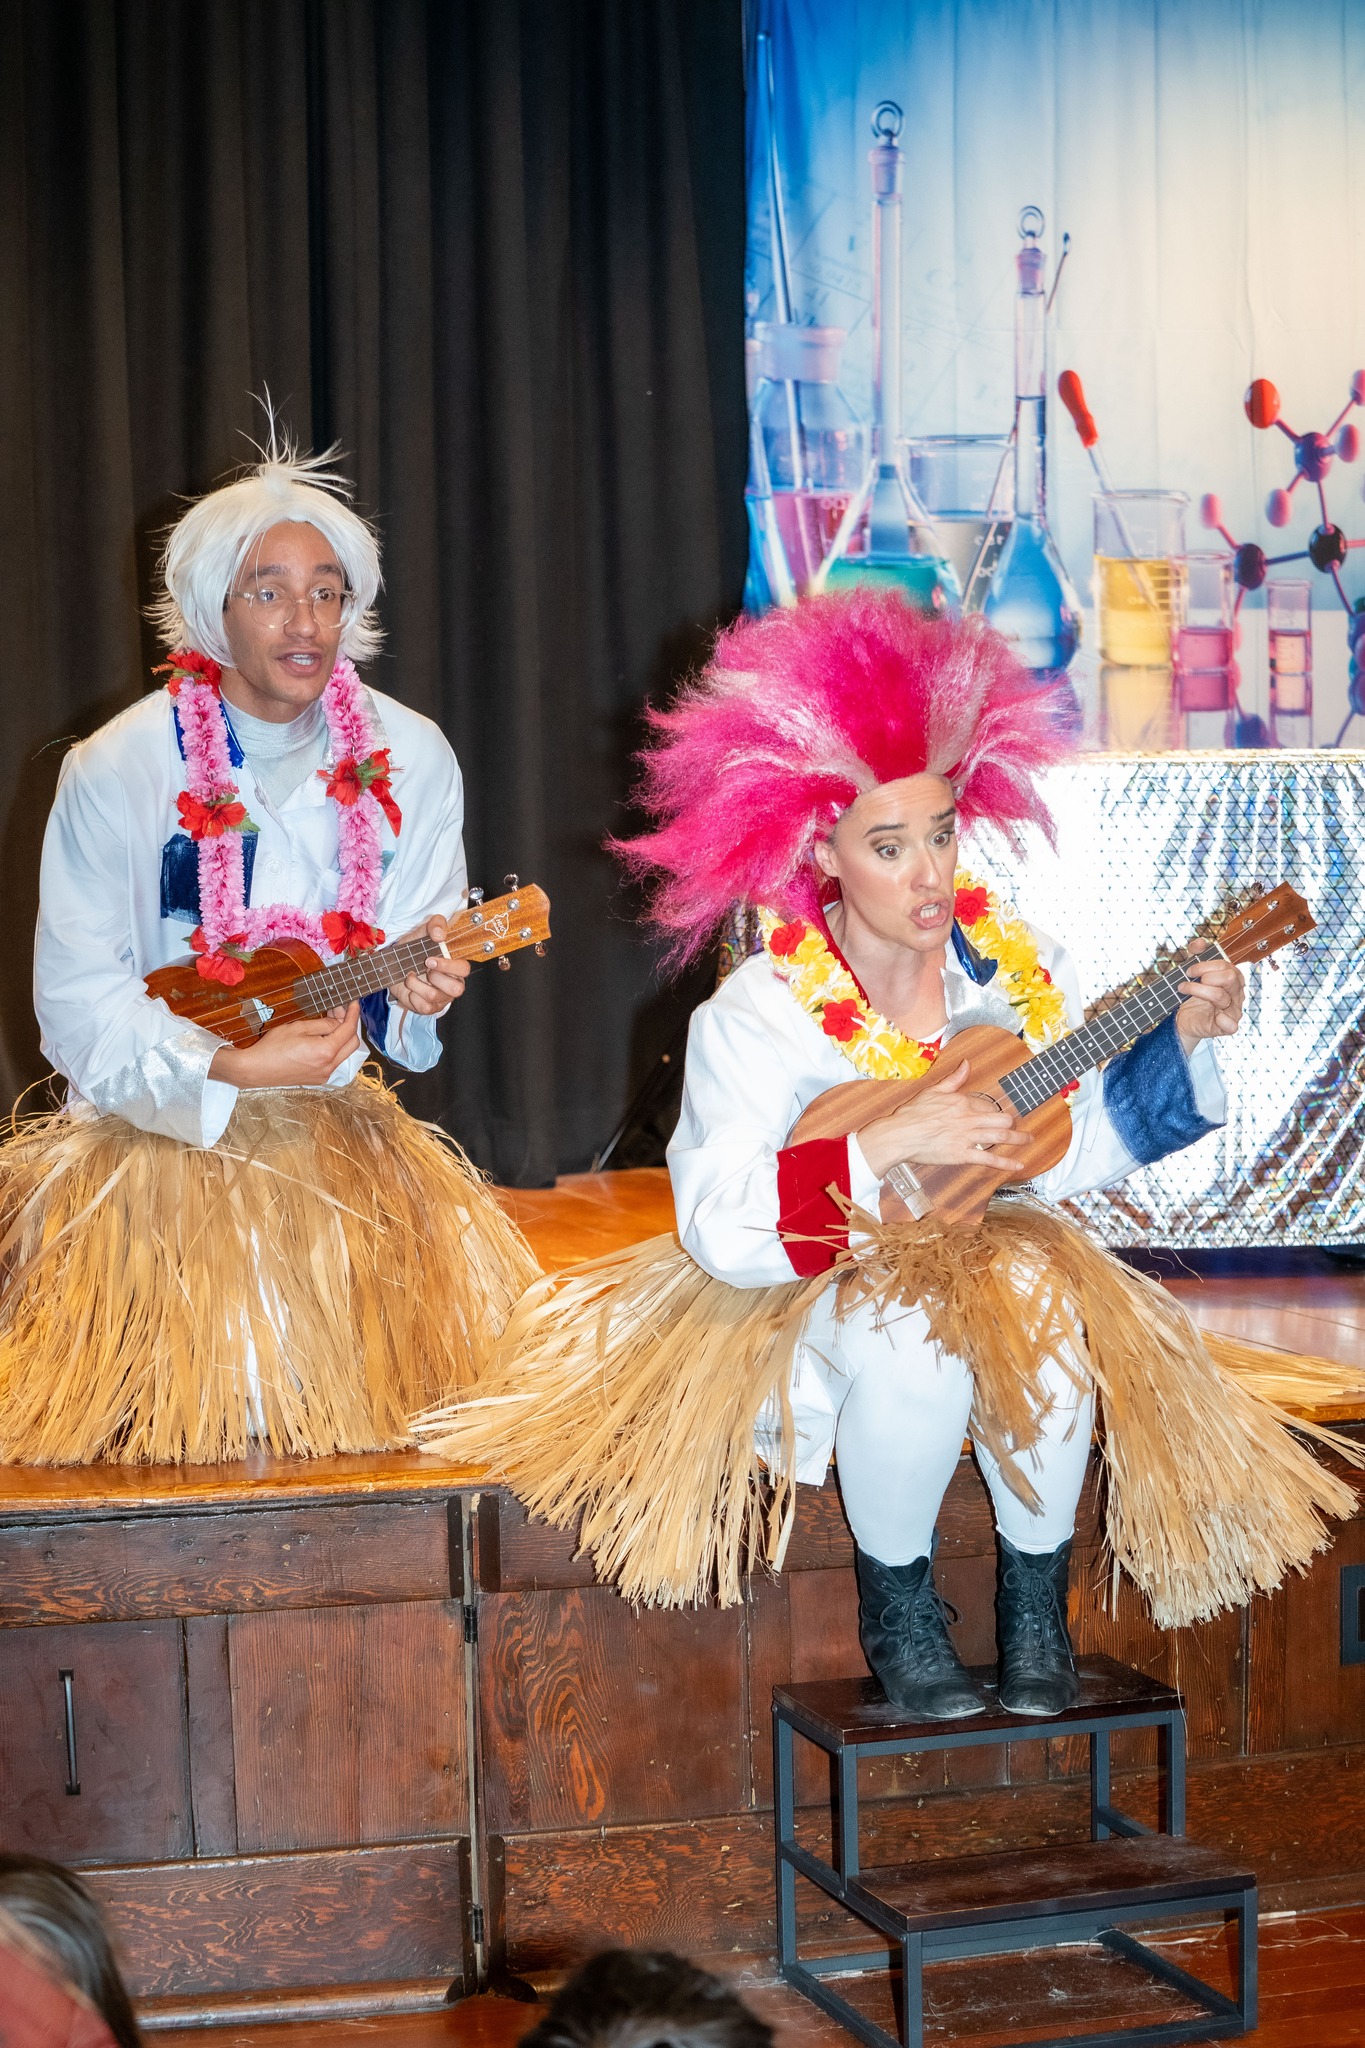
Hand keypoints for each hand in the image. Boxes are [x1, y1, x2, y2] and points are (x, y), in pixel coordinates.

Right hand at [209, 1004, 362, 1088]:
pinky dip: (333, 1048)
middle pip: (352, 1044)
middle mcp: (329, 1066)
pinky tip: (322, 1038)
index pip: (348, 1030)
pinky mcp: (318, 1079)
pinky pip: (334, 1061)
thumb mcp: (298, 1027)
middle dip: (349, 1025)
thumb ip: (323, 1024)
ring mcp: (324, 1075)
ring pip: (344, 1053)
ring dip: (341, 1037)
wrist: (256, 1069)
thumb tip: (338, 1022)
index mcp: (325, 1052)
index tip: (354, 1003)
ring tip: (328, 1022)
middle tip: (338, 1011)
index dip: (353, 1014)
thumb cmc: (272, 1047)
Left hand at [387, 916, 471, 1015]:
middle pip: (457, 989)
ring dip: (416, 984)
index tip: (429, 960)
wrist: (393, 965)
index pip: (464, 970)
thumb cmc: (414, 950)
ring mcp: (441, 998)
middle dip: (436, 978)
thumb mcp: (423, 932)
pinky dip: (413, 996)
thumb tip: (440, 934)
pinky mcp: (429, 1008)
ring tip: (410, 976)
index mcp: (455, 967)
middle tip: (424, 968)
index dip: (448, 966)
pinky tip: (410, 988)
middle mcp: (452, 984)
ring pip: (434, 996)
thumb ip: (436, 924)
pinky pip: (424, 1007)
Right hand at [855, 1059, 1027, 1178]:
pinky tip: (1017, 1165)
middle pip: (1001, 1119)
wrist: (901, 1135)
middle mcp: (969, 1118)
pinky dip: (1005, 1163)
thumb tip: (966, 1064)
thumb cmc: (912, 1114)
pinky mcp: (963, 1154)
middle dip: (1012, 1123)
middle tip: (1020, 1127)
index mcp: (962, 1102)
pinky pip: (989, 1158)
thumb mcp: (933, 1090)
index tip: (994, 1114)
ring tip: (1028, 1140)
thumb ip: (954, 1079)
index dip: (991, 1110)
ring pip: (1000, 1137)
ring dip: (1018, 1139)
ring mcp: (967, 1137)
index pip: (986, 1104)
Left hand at [1174, 960, 1244, 1051]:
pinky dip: (1224, 1020)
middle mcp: (1236, 994)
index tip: (1189, 970)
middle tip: (1188, 980)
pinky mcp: (1225, 1027)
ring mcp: (1233, 1011)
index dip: (1205, 965)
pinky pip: (1231, 1025)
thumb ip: (1197, 955)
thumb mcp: (1194, 972)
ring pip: (1220, 996)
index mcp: (1233, 979)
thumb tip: (1200, 942)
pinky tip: (1216, 1017)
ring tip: (1182, 990)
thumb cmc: (1193, 994)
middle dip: (1205, 976)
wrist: (1184, 1018)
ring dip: (1197, 991)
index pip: (1226, 966)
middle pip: (1229, 978)